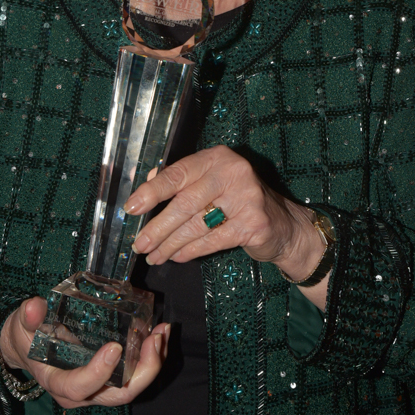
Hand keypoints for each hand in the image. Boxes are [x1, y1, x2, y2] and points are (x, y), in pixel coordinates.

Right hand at [0, 295, 169, 407]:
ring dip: (152, 362)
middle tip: (153, 339)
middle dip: (142, 371)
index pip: (79, 387)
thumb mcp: (21, 324)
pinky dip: (150, 356)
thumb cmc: (27, 335)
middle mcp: (82, 392)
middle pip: (117, 394)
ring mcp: (98, 386)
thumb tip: (33, 307)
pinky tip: (159, 333)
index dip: (99, 372)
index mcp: (58, 381)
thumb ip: (28, 316)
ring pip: (131, 387)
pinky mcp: (109, 376)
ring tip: (162, 332)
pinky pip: (134, 374)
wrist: (28, 345)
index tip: (114, 347)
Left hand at [125, 146, 325, 290]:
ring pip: (197, 224)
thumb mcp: (211, 183)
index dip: (151, 192)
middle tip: (140, 244)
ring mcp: (246, 197)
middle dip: (158, 227)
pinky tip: (177, 257)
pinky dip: (192, 251)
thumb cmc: (238, 200)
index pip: (177, 173)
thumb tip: (145, 183)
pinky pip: (213, 240)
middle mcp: (233, 172)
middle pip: (185, 202)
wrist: (283, 224)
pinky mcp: (254, 223)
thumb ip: (182, 181)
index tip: (131, 209)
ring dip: (171, 244)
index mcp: (217, 157)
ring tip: (154, 255)